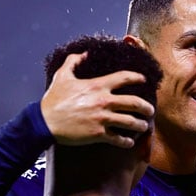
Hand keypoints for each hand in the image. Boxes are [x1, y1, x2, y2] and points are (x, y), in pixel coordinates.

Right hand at [40, 52, 154, 147]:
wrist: (45, 123)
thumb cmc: (53, 100)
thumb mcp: (62, 76)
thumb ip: (73, 61)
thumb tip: (84, 53)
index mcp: (97, 86)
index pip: (124, 78)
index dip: (137, 77)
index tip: (144, 80)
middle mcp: (103, 101)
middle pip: (134, 103)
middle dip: (147, 107)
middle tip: (150, 110)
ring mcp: (102, 118)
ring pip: (131, 122)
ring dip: (141, 125)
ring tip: (144, 126)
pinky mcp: (98, 134)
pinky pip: (118, 139)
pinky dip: (127, 142)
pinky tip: (130, 142)